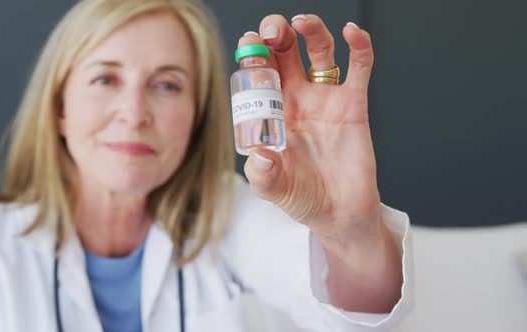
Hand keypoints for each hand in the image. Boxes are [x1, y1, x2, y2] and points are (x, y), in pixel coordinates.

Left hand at [240, 15, 379, 240]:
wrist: (340, 214)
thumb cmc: (304, 199)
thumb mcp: (274, 190)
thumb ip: (263, 176)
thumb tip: (260, 157)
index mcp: (272, 113)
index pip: (259, 73)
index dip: (253, 54)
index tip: (249, 44)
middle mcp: (297, 100)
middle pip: (285, 53)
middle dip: (276, 33)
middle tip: (271, 31)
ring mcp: (326, 99)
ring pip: (319, 52)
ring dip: (311, 31)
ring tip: (301, 23)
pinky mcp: (353, 105)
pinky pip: (358, 68)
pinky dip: (359, 46)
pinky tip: (352, 32)